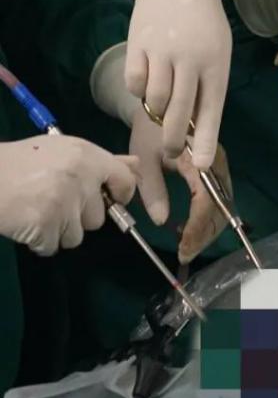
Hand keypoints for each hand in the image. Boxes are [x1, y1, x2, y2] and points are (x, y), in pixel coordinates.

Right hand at [0, 135, 138, 254]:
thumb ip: (101, 161)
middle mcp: (81, 179)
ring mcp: (65, 204)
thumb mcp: (64, 150)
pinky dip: (40, 241)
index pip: (125, 181)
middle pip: (98, 217)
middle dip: (78, 216)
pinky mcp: (46, 226)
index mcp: (88, 156)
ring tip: (38, 210)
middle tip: (53, 201)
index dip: (120, 195)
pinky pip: (53, 247)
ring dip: (59, 231)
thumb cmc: (23, 161)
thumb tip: (135, 165)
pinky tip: (27, 223)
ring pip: (76, 236)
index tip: (110, 200)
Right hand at [125, 0, 231, 167]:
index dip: (205, 140)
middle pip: (177, 112)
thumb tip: (194, 129)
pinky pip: (134, 83)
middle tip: (170, 152)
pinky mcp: (138, 43)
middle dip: (172, 140)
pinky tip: (147, 78)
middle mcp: (189, 57)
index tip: (199, 166)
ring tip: (162, 101)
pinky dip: (139, 89)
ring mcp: (161, 50)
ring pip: (154, 100)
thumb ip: (208, 86)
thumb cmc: (204, 20)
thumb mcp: (218, 50)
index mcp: (216, 61)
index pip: (211, 108)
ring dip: (156, 110)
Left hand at [130, 105, 231, 263]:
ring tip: (185, 246)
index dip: (196, 228)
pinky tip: (186, 228)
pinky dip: (206, 219)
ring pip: (222, 206)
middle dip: (204, 235)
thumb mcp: (144, 158)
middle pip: (221, 207)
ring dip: (207, 230)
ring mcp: (217, 166)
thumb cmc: (149, 129)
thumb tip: (161, 221)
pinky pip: (217, 199)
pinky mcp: (215, 170)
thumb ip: (153, 190)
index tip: (182, 249)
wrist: (160, 104)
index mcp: (199, 156)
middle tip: (184, 255)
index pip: (206, 200)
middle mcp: (215, 161)